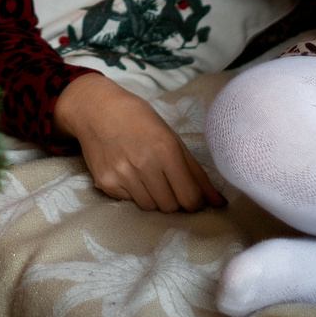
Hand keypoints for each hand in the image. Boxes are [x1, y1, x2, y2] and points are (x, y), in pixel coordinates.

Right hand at [52, 72, 223, 211]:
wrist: (95, 109)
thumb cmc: (139, 119)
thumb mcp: (171, 137)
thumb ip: (195, 172)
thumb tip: (220, 203)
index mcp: (166, 149)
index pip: (190, 196)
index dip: (195, 202)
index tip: (193, 197)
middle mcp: (144, 164)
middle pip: (171, 206)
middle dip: (174, 199)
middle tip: (168, 183)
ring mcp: (122, 175)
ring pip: (150, 207)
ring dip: (154, 197)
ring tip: (146, 175)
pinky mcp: (106, 183)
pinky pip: (129, 202)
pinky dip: (133, 193)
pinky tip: (128, 173)